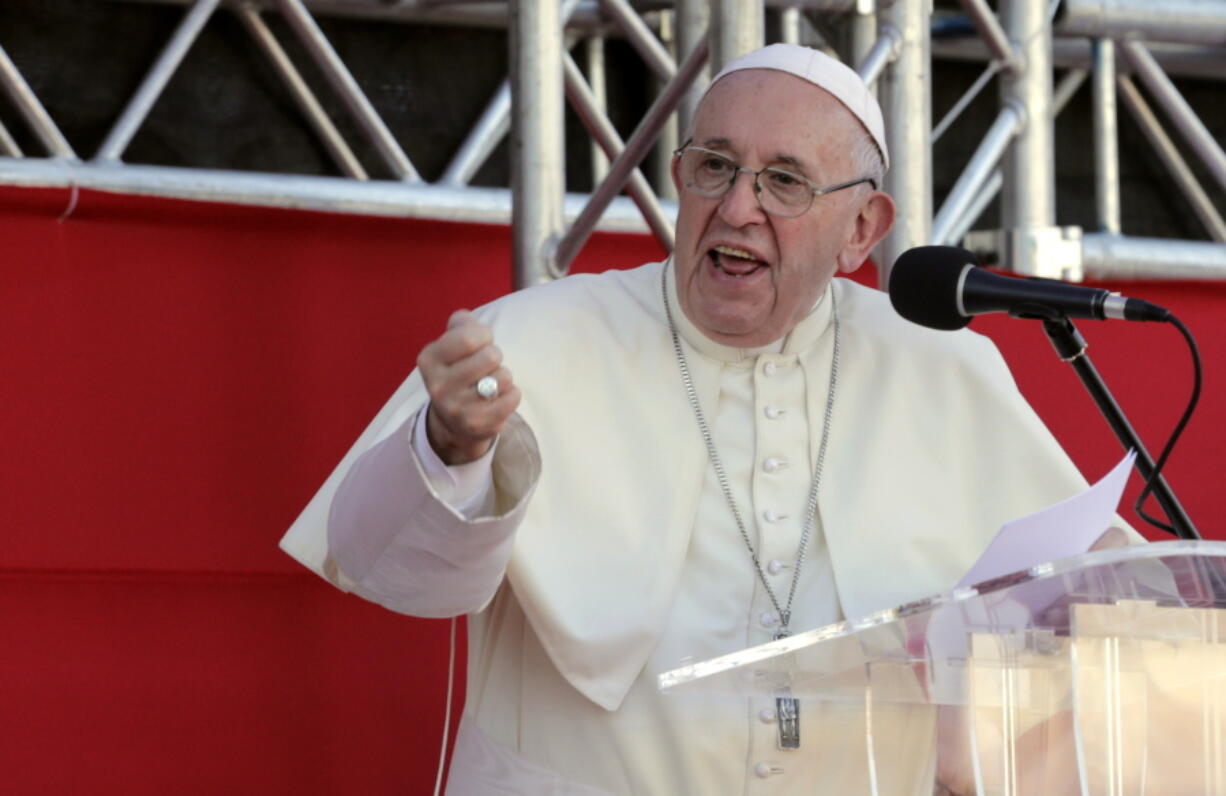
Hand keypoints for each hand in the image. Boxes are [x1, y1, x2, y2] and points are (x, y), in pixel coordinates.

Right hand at [417, 310, 520, 464]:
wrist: (452, 422)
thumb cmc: (458, 371)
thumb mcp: (451, 344)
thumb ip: (461, 324)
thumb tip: (465, 319)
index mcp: (429, 360)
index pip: (469, 337)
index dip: (484, 334)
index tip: (482, 341)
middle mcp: (438, 386)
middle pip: (491, 356)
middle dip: (496, 356)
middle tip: (487, 366)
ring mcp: (456, 408)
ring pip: (503, 377)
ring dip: (504, 376)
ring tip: (491, 383)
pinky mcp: (477, 425)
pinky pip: (512, 398)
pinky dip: (513, 394)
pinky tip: (500, 397)